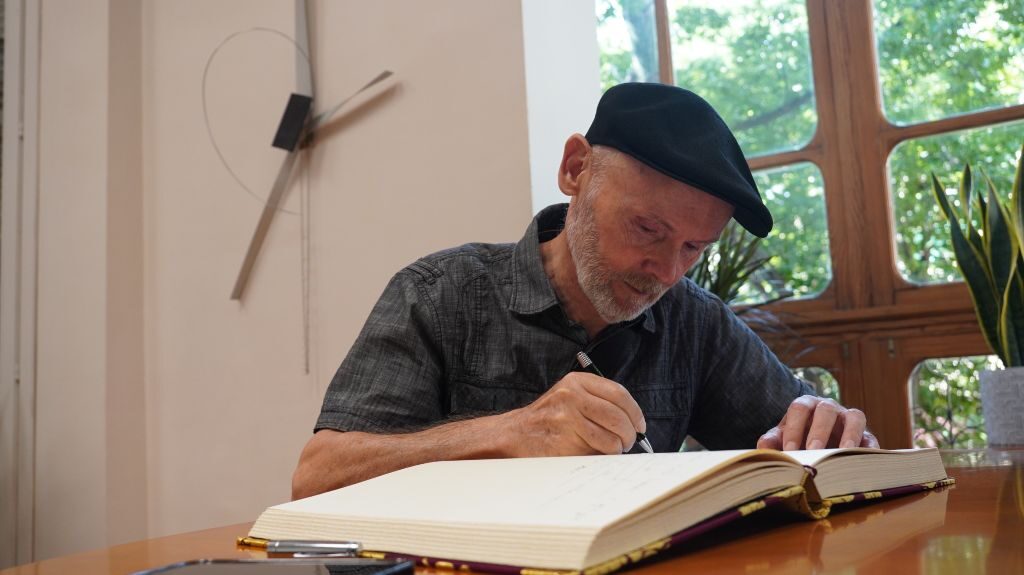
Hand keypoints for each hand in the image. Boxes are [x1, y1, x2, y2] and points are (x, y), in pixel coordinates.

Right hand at [505, 372, 645, 455]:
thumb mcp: (570, 396)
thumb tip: (634, 422)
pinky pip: (598, 450)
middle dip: (630, 434)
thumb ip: (598, 401)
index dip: (635, 413)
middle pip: (618, 416)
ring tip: (613, 449)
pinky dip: (604, 455)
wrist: (517, 434)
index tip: (640, 425)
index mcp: (577, 381)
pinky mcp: (565, 439)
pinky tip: (597, 453)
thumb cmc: (548, 418)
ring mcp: (567, 417)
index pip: (619, 394)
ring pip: (611, 436)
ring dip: (618, 447)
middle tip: (629, 442)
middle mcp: (572, 395)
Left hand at [756, 395, 878, 450]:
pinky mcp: (866, 435)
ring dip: (849, 433)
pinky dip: (869, 449)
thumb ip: (773, 441)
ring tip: (842, 452)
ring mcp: (849, 419)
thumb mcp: (783, 438)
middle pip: (826, 409)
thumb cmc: (797, 438)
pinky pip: (871, 438)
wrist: (820, 444)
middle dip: (819, 430)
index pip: (799, 408)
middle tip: (813, 451)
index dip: (794, 428)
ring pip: (855, 416)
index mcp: (806, 405)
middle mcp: (829, 408)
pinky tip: (863, 461)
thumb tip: (763, 447)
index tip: (789, 451)